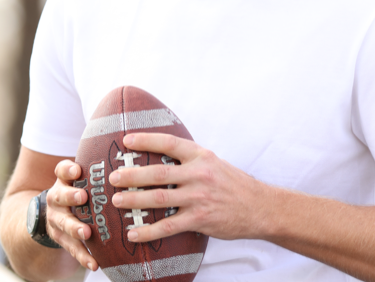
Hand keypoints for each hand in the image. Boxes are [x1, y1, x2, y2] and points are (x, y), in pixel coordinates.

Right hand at [46, 159, 99, 270]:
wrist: (53, 214)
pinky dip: (83, 257)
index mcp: (64, 181)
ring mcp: (57, 219)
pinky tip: (94, 264)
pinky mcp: (61, 238)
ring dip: (75, 228)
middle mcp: (57, 198)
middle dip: (70, 196)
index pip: (62, 170)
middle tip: (82, 196)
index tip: (77, 170)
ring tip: (86, 233)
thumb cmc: (80, 191)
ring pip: (63, 223)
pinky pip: (72, 248)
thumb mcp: (83, 179)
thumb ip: (100, 172)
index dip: (68, 170)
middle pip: (60, 196)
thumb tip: (137, 156)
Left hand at [108, 132, 270, 242]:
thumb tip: (160, 154)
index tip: (126, 140)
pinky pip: (168, 226)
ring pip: (159, 198)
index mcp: (200, 156)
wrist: (261, 207)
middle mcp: (198, 174)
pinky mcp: (200, 219)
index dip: (146, 140)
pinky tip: (134, 234)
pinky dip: (148, 231)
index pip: (169, 143)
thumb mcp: (213, 162)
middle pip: (158, 173)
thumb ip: (189, 159)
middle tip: (112, 177)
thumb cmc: (233, 184)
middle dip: (132, 174)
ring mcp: (199, 197)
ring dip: (134, 200)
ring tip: (116, 201)